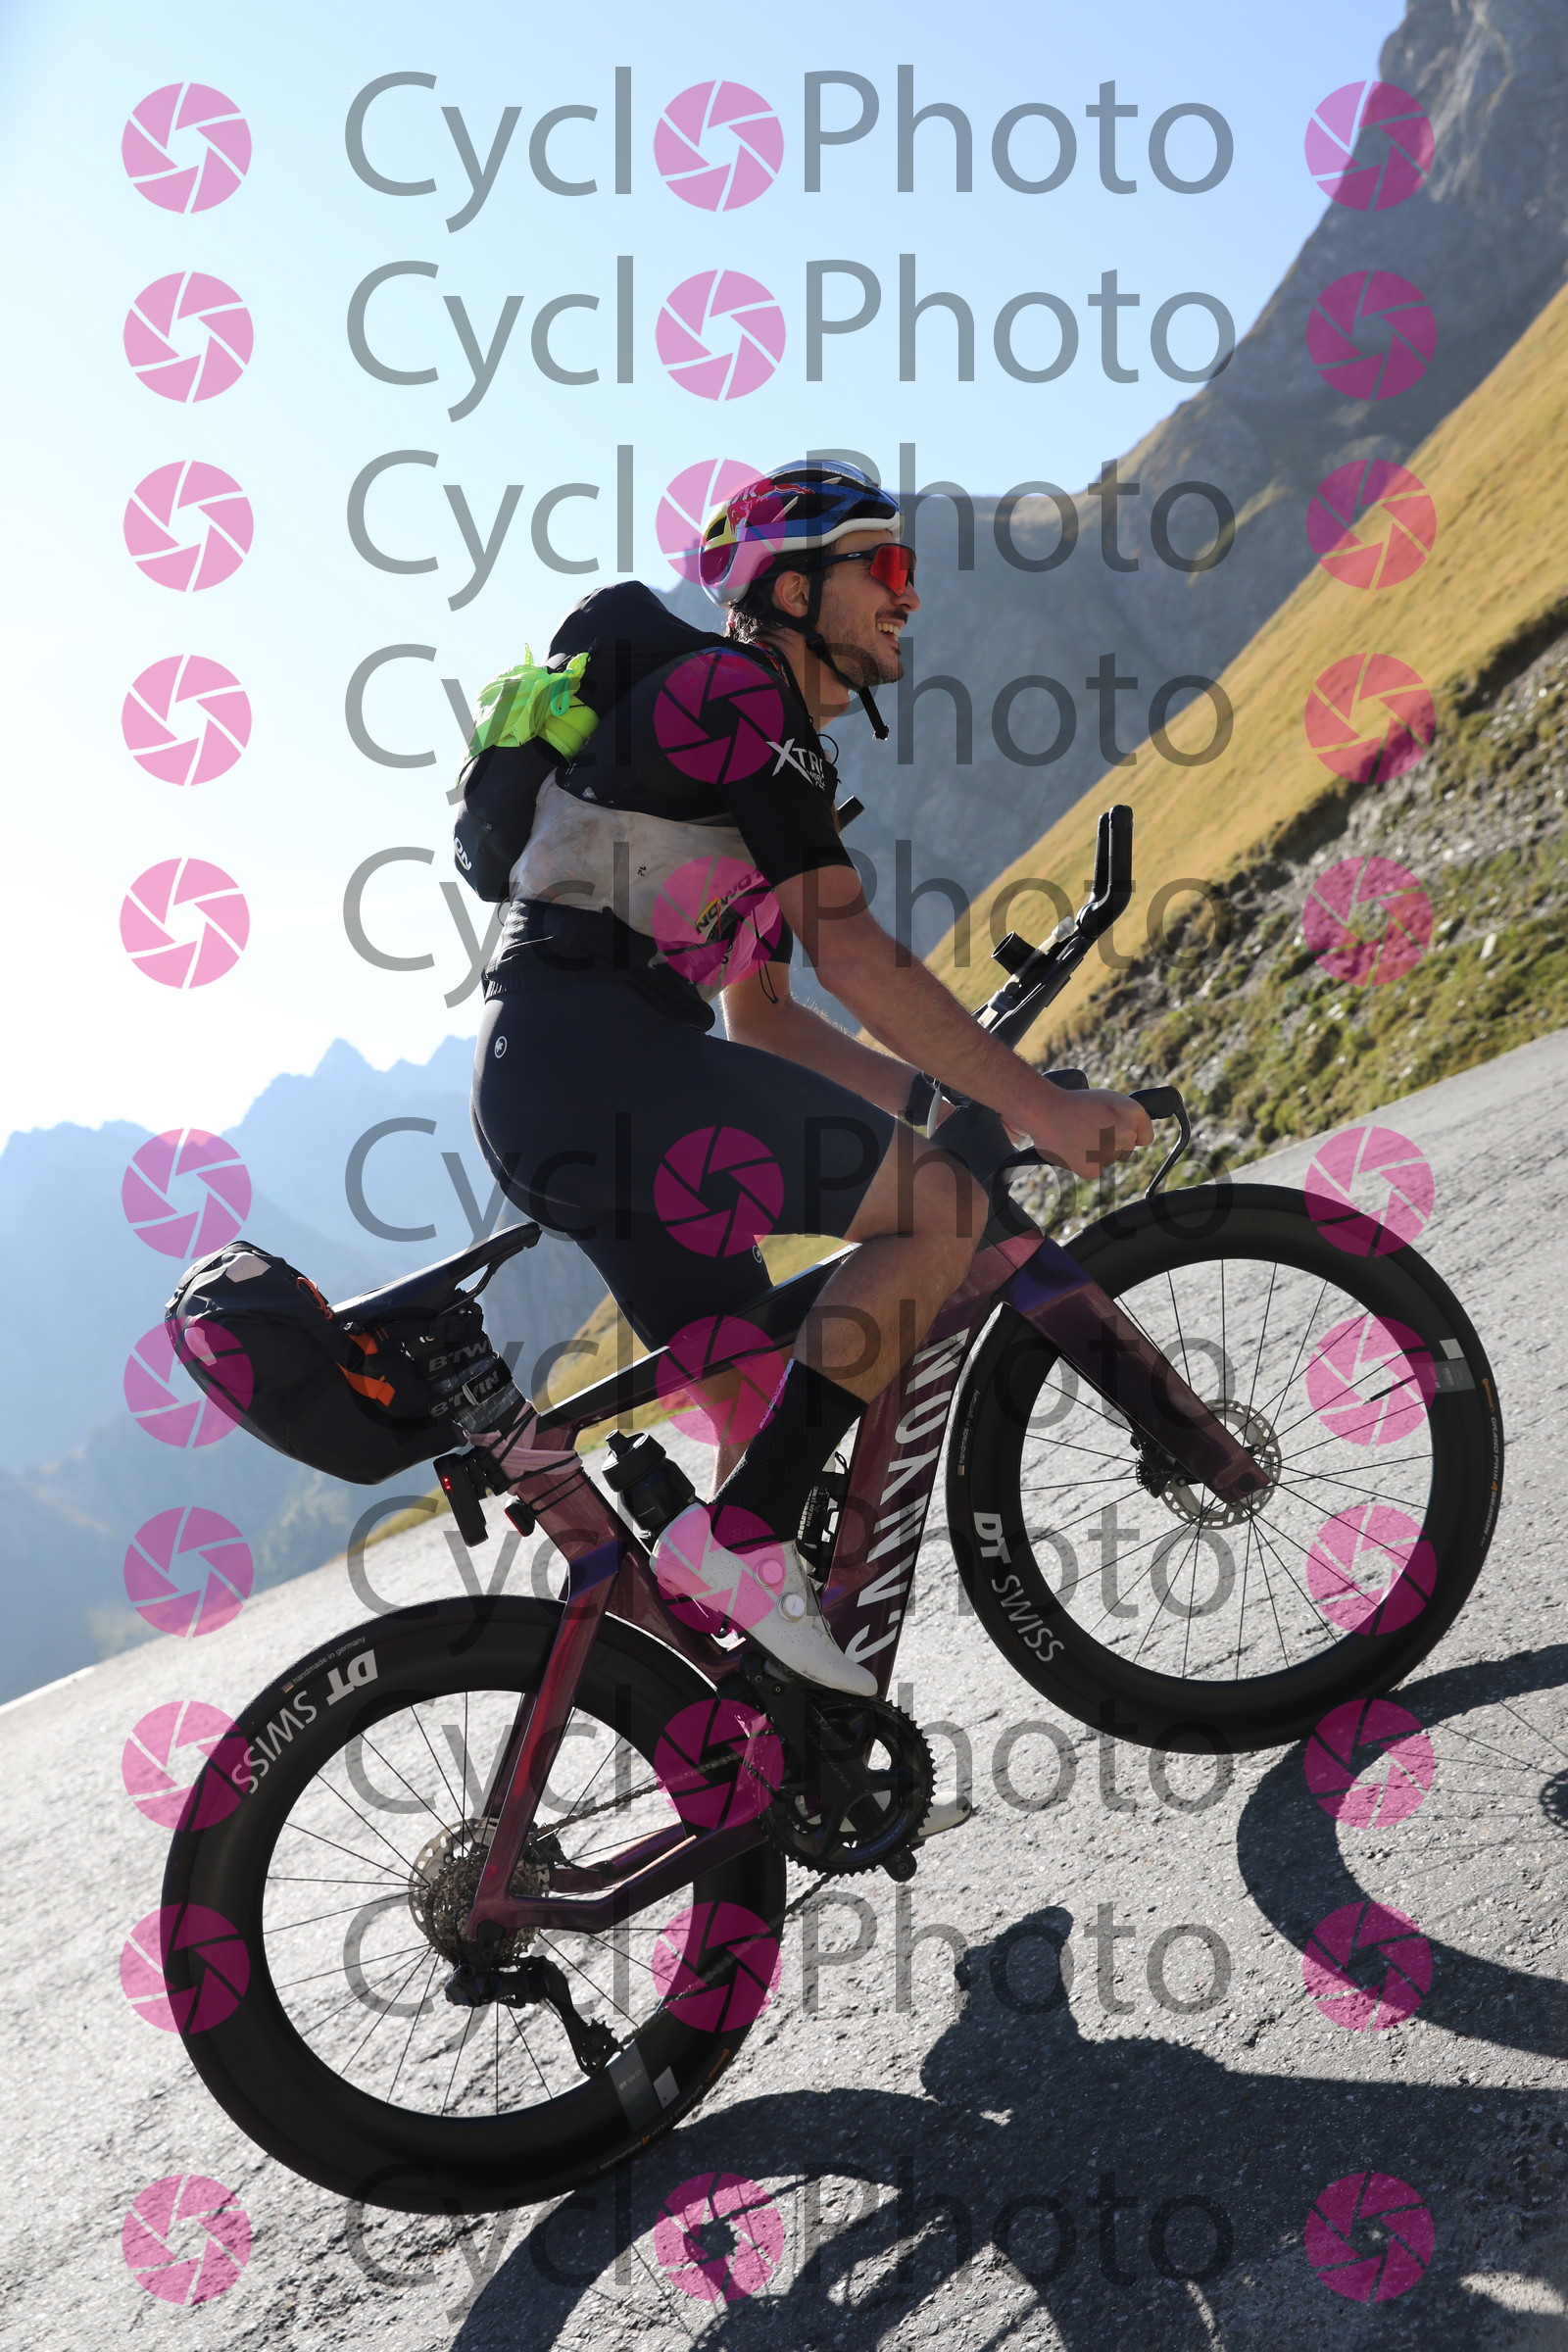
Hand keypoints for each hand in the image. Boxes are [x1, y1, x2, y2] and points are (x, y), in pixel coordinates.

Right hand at [1025, 1085, 1153, 1181]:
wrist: (1044, 1109)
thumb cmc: (1074, 1102)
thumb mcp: (1108, 1099)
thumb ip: (1127, 1118)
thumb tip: (1137, 1137)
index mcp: (1133, 1113)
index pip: (1144, 1138)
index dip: (1129, 1135)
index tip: (1116, 1132)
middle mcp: (1125, 1133)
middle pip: (1125, 1151)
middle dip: (1111, 1143)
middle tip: (1089, 1130)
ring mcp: (1109, 1153)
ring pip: (1108, 1160)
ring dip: (1095, 1153)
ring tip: (1078, 1135)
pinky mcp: (1092, 1169)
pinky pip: (1094, 1170)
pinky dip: (1083, 1163)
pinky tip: (1073, 1148)